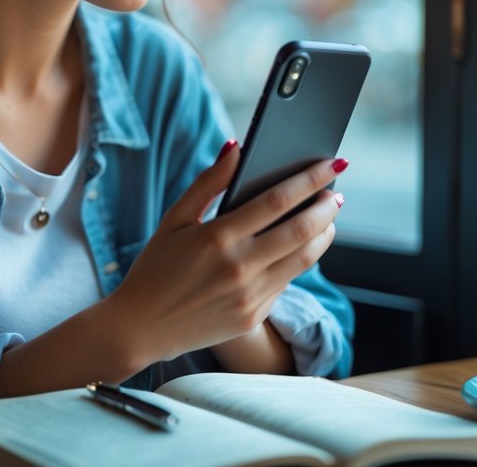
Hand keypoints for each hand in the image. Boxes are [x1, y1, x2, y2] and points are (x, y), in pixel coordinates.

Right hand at [107, 142, 344, 365]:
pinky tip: (299, 246)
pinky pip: (285, 282)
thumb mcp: (175, 219)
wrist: (140, 328)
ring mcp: (249, 297)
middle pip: (301, 230)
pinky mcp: (253, 317)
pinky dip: (298, 260)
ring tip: (328, 218)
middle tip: (336, 192)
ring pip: (304, 259)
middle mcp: (239, 268)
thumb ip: (208, 182)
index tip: (332, 164)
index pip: (277, 200)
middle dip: (327, 206)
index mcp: (217, 237)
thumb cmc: (156, 267)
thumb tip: (237, 148)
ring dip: (324, 234)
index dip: (310, 180)